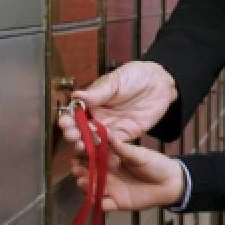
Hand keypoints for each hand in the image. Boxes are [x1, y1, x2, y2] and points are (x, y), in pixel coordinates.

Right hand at [58, 61, 177, 146]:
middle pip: (82, 130)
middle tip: (72, 135)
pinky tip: (102, 146)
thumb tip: (76, 96)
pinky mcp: (125, 135)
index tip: (65, 122)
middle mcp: (98, 118)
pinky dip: (107, 147)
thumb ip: (97, 92)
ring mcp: (111, 128)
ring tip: (81, 145)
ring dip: (87, 144)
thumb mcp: (114, 81)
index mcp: (91, 104)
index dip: (68, 120)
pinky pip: (114, 144)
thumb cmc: (134, 77)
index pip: (75, 115)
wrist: (159, 82)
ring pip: (95, 140)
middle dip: (74, 134)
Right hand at [72, 136, 185, 210]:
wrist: (170, 183)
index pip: (93, 156)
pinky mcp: (116, 203)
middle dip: (80, 171)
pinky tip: (95, 199)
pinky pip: (103, 205)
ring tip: (83, 180)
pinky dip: (98, 203)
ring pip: (92, 188)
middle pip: (88, 173)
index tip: (76, 151)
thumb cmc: (156, 165)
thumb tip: (106, 134)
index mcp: (112, 160)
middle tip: (76, 168)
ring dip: (85, 185)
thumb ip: (123, 148)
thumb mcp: (140, 155)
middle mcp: (107, 174)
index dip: (83, 154)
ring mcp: (111, 189)